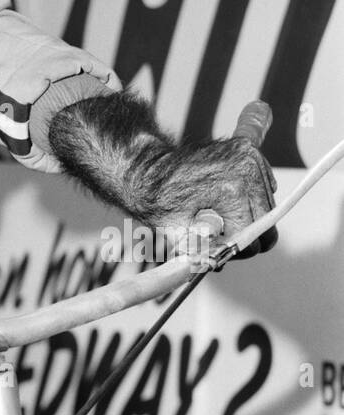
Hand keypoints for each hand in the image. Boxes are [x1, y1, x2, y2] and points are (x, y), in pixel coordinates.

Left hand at [135, 137, 277, 259]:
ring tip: (219, 217)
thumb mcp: (177, 236)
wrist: (147, 170)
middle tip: (221, 237)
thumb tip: (220, 264)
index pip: (253, 236)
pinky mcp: (250, 150)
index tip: (219, 251)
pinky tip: (225, 200)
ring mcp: (251, 157)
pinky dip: (249, 198)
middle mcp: (247, 170)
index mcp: (232, 192)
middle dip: (245, 235)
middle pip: (266, 220)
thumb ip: (203, 252)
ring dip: (248, 216)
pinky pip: (264, 185)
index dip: (236, 250)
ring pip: (267, 204)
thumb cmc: (158, 203)